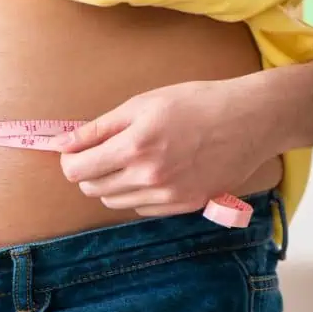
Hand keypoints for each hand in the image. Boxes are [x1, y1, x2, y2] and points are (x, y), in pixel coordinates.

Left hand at [55, 79, 275, 216]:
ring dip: (111, 183)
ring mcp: (168, 196)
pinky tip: (153, 172)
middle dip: (88, 171)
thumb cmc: (195, 103)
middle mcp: (149, 177)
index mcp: (135, 147)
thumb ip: (97, 128)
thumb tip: (61, 144)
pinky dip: (136, 194)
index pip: (78, 170)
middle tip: (102, 152)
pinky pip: (141, 208)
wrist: (251, 119)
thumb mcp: (141, 104)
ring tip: (129, 160)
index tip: (75, 151)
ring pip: (114, 202)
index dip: (70, 160)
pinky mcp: (184, 206)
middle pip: (92, 189)